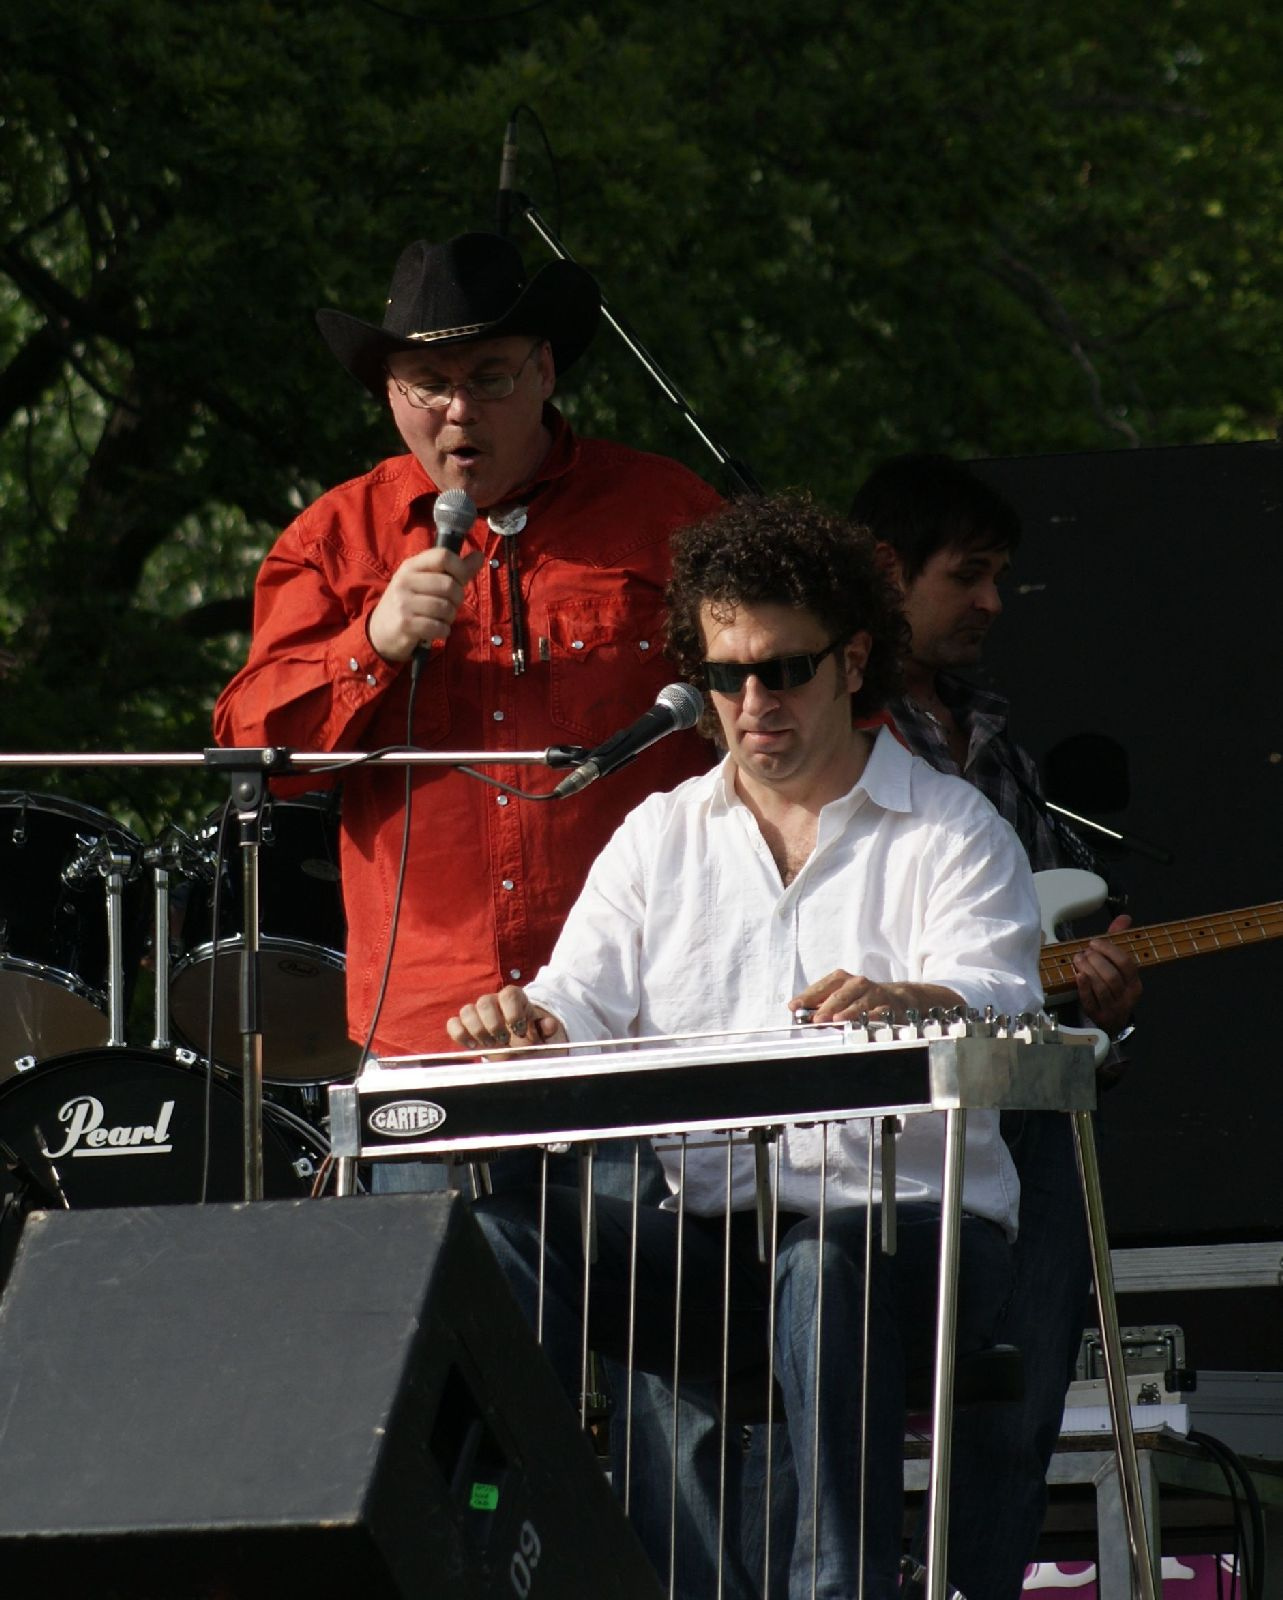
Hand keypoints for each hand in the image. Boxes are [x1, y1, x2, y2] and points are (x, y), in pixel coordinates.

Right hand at [368, 546, 484, 661]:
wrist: (379, 632)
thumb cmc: (408, 604)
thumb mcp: (425, 582)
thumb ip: (455, 570)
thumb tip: (480, 556)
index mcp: (411, 566)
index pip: (442, 556)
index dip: (460, 569)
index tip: (460, 581)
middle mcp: (405, 581)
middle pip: (448, 584)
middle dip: (457, 599)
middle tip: (450, 606)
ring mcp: (403, 603)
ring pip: (445, 608)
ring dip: (449, 617)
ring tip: (440, 619)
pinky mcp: (405, 624)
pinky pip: (438, 627)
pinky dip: (443, 631)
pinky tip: (435, 631)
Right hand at [447, 985, 567, 1051]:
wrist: (520, 1050)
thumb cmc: (532, 1039)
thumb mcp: (544, 1035)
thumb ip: (547, 1029)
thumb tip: (550, 1024)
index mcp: (515, 999)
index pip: (508, 994)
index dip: (513, 1012)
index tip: (520, 1031)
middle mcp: (494, 1002)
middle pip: (484, 1002)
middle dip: (493, 1025)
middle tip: (503, 1040)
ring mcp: (477, 1013)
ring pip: (467, 1011)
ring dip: (477, 1030)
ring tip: (490, 1044)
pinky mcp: (464, 1026)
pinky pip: (453, 1023)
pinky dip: (459, 1034)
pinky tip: (473, 1046)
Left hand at [788, 970, 963, 1024]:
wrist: (900, 997)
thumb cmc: (863, 998)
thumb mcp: (841, 996)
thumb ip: (820, 1003)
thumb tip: (797, 1011)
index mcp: (842, 979)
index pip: (821, 986)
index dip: (807, 997)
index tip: (794, 1007)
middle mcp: (858, 983)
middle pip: (839, 995)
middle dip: (825, 1008)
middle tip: (815, 1019)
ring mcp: (874, 994)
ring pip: (859, 1002)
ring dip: (846, 1012)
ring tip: (836, 1021)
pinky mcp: (888, 1006)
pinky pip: (879, 1012)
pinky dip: (870, 1017)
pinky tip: (862, 1024)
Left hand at [1072, 914, 1140, 1036]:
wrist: (1111, 1022)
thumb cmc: (1113, 988)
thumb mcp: (1117, 967)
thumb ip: (1118, 941)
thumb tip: (1124, 917)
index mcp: (1135, 983)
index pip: (1126, 963)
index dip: (1109, 950)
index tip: (1094, 942)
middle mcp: (1127, 997)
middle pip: (1113, 975)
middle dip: (1096, 960)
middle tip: (1083, 952)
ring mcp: (1113, 1008)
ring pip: (1102, 987)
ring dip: (1088, 970)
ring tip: (1077, 959)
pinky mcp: (1098, 1016)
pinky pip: (1090, 1001)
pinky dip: (1083, 987)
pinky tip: (1078, 975)